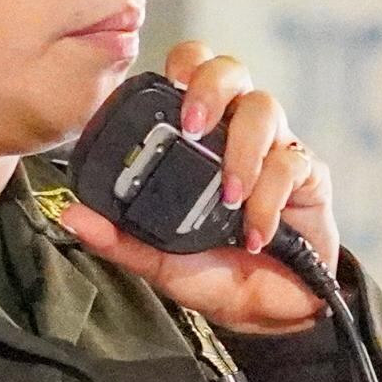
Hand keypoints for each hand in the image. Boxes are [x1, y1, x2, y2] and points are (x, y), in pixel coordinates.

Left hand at [55, 42, 340, 336]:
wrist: (268, 314)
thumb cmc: (216, 273)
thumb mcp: (159, 260)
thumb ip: (119, 237)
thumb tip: (72, 215)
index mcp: (200, 135)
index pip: (192, 71)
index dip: (183, 67)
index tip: (169, 100)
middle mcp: (238, 130)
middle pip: (231, 70)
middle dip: (211, 88)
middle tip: (193, 126)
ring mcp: (276, 148)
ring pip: (265, 108)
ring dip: (242, 150)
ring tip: (229, 197)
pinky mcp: (310, 176)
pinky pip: (292, 163)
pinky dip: (269, 199)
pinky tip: (254, 234)